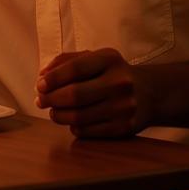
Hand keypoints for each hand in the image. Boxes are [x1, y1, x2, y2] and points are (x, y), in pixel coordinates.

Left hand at [35, 48, 153, 137]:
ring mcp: (123, 107)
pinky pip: (88, 131)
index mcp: (110, 59)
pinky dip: (73, 127)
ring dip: (58, 115)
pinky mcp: (124, 128)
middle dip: (51, 99)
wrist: (149, 93)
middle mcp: (119, 82)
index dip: (52, 78)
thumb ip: (65, 61)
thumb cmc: (111, 73)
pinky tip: (71, 121)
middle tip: (40, 101)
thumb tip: (41, 76)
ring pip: (78, 116)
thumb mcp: (94, 58)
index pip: (75, 68)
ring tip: (54, 111)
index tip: (39, 85)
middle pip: (74, 95)